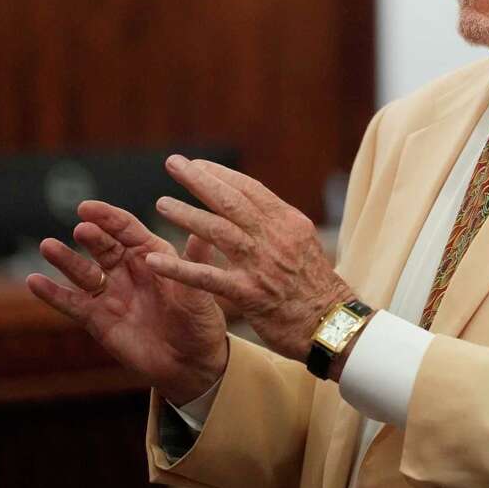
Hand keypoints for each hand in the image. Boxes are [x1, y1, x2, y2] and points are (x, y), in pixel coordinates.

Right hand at [26, 201, 228, 404]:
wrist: (190, 363)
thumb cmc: (200, 322)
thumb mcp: (201, 291)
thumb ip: (196, 263)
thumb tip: (204, 232)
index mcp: (154, 255)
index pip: (127, 230)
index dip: (108, 217)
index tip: (88, 207)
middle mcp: (129, 270)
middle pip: (104, 246)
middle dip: (92, 236)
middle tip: (82, 228)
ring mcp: (111, 293)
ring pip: (83, 271)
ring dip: (65, 259)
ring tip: (48, 246)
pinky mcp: (98, 319)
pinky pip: (72, 303)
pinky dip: (52, 294)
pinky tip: (35, 282)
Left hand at [147, 155, 353, 362]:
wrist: (333, 324)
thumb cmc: (318, 287)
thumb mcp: (304, 245)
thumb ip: (278, 227)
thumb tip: (255, 209)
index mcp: (290, 222)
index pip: (251, 189)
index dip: (222, 175)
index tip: (198, 164)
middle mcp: (276, 237)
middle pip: (231, 201)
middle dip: (200, 180)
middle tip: (174, 163)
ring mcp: (262, 264)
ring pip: (217, 231)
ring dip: (186, 214)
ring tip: (161, 203)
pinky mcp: (249, 293)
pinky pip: (207, 277)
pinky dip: (179, 268)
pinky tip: (155, 261)